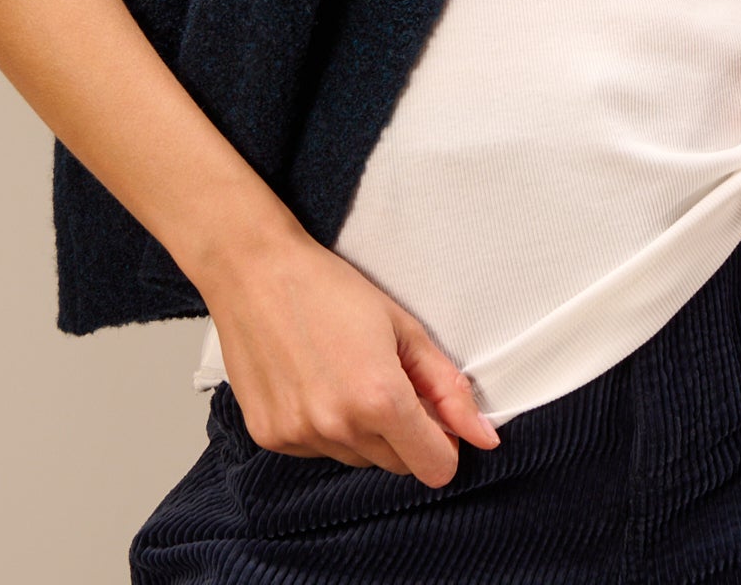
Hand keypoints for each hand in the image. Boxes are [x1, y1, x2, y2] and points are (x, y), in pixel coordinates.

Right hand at [195, 220, 501, 486]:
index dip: (443, 442)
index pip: (436, 468)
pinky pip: (318, 451)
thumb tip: (485, 436)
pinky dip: (323, 427)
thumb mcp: (403, 327)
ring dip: (361, 431)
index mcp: (379, 399)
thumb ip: (448, 388)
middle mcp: (338, 427)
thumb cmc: (329, 289)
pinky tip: (312, 382)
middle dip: (403, 433)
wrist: (255, 272)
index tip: (433, 415)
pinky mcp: (271, 438)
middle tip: (385, 378)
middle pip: (397, 465)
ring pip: (356, 459)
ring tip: (343, 373)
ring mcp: (300, 436)